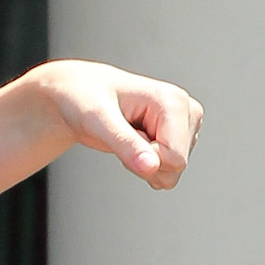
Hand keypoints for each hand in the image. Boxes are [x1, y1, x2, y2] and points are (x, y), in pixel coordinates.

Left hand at [35, 60, 202, 188]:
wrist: (77, 94)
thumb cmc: (84, 98)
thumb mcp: (97, 120)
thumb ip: (125, 144)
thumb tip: (151, 167)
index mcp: (174, 102)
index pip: (175, 157)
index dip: (145, 159)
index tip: (122, 137)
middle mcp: (186, 112)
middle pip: (177, 166)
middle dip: (144, 162)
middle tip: (121, 138)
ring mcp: (183, 125)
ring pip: (172, 171)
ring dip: (142, 163)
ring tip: (125, 136)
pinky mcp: (176, 136)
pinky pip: (166, 169)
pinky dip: (144, 163)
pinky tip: (132, 141)